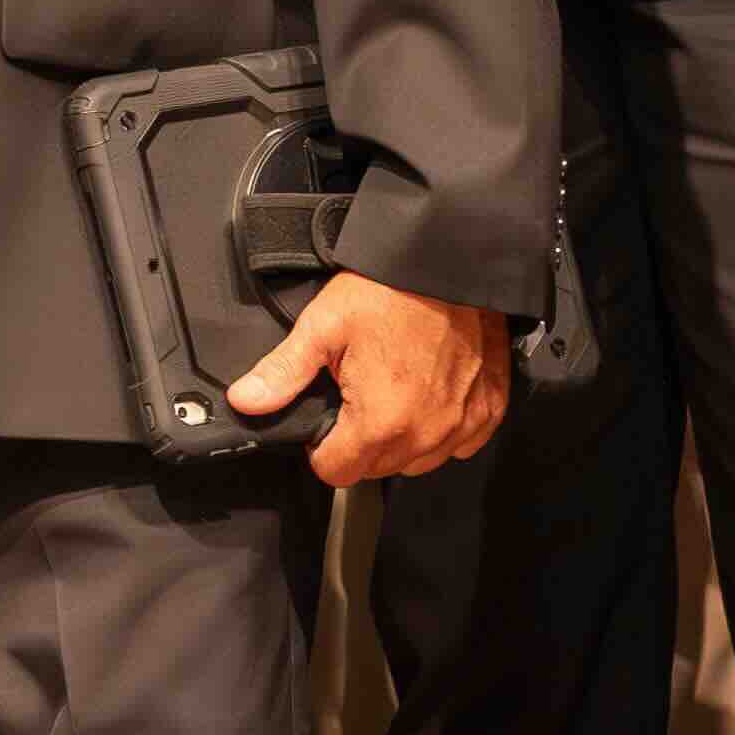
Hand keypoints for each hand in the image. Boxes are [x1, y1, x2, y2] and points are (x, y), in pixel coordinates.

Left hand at [226, 270, 510, 486]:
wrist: (454, 261)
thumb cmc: (391, 289)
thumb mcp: (323, 325)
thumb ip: (282, 372)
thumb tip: (245, 401)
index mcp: (381, 422)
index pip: (336, 473)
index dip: (320, 448)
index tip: (326, 417)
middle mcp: (426, 434)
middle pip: (376, 469)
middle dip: (359, 442)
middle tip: (358, 391)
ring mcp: (463, 425)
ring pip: (417, 461)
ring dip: (400, 439)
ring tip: (393, 389)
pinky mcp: (489, 410)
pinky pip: (458, 443)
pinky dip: (442, 428)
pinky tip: (429, 393)